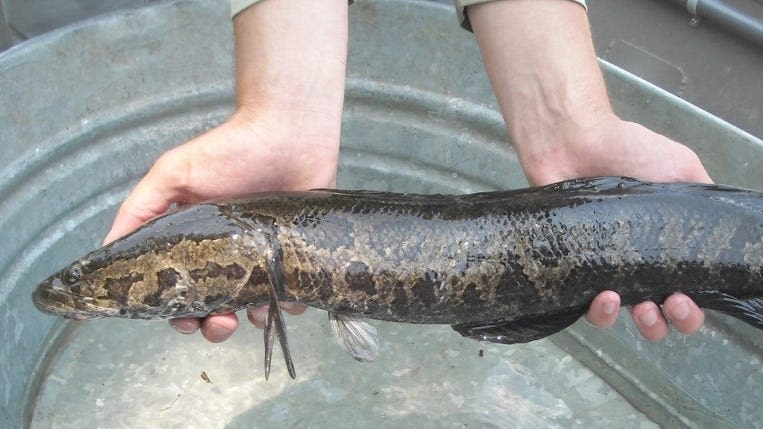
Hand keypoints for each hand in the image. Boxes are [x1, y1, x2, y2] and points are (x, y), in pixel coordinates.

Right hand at [104, 109, 338, 341]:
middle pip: (218, 305)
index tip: (184, 319)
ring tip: (253, 311)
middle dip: (214, 324)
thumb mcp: (174, 173)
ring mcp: (263, 255)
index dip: (178, 309)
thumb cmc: (231, 150)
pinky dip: (287, 302)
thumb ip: (141, 209)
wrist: (290, 132)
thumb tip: (106, 249)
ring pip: (254, 306)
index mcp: (197, 239)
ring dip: (251, 318)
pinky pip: (292, 293)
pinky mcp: (294, 253)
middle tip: (220, 322)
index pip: (182, 287)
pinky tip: (284, 297)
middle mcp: (229, 251)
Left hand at [468, 1, 706, 341]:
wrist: (575, 141)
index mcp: (664, 246)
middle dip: (672, 321)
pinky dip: (598, 310)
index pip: (688, 290)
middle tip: (670, 304)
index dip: (693, 307)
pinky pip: (583, 304)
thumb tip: (725, 228)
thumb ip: (702, 198)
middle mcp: (636, 262)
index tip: (690, 298)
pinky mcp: (571, 267)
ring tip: (640, 308)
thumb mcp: (681, 167)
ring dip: (639, 322)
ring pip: (623, 317)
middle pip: (661, 314)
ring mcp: (603, 267)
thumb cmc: (627, 150)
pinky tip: (604, 295)